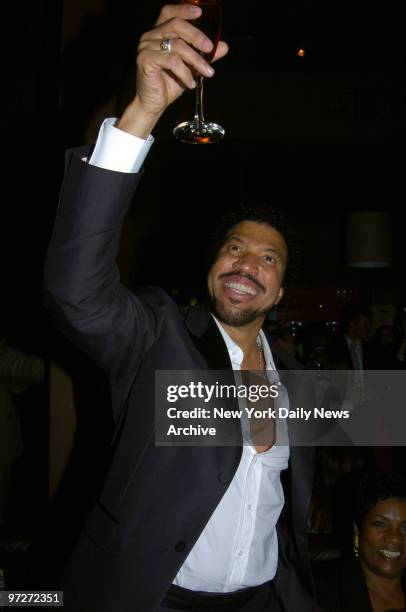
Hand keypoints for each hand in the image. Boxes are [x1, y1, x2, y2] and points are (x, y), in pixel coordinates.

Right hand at [117, 3, 227, 137]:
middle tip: (210, 48)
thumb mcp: (190, 67)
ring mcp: (146, 47)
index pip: (169, 12)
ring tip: (207, 73)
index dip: (183, 9)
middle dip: (196, 35)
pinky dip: (185, 72)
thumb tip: (224, 46)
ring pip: (177, 45)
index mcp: (159, 33)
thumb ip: (204, 55)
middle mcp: (150, 36)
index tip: (200, 13)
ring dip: (196, 60)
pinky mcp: (145, 60)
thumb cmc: (169, 83)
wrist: (153, 104)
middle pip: (175, 25)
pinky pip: (172, 61)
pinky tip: (191, 83)